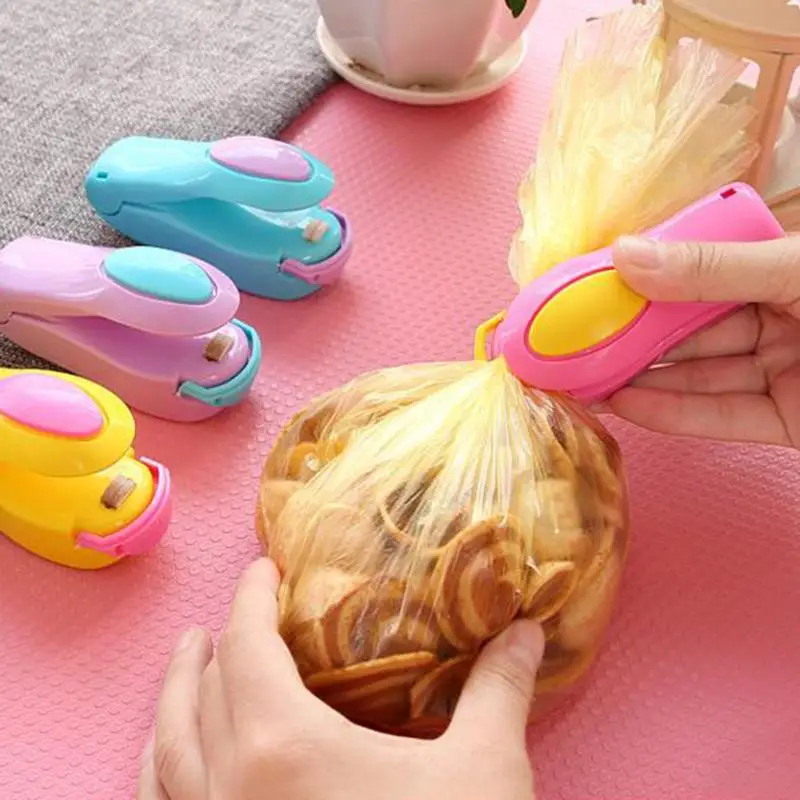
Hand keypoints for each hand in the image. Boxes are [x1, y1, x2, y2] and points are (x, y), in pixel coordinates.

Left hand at [137, 558, 544, 799]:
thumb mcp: (484, 771)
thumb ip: (498, 689)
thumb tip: (526, 630)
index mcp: (285, 749)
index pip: (247, 646)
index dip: (251, 598)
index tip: (263, 569)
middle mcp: (231, 789)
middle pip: (205, 690)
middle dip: (219, 641)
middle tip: (238, 613)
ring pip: (168, 747)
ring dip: (175, 695)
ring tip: (186, 662)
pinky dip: (159, 766)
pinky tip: (167, 756)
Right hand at [605, 236, 799, 446]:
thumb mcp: (795, 272)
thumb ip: (714, 268)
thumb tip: (626, 255)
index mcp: (782, 273)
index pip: (701, 273)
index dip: (647, 279)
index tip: (592, 285)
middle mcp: (780, 321)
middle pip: (692, 330)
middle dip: (634, 336)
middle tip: (577, 339)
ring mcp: (783, 373)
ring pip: (700, 376)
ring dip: (642, 379)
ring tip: (586, 377)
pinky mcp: (788, 423)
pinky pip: (724, 418)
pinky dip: (673, 415)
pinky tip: (625, 405)